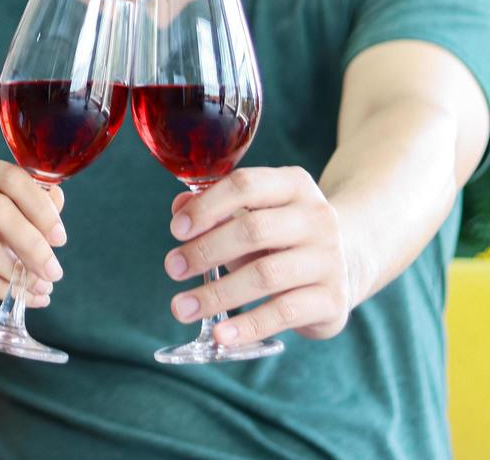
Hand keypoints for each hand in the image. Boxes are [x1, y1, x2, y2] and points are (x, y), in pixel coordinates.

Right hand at [0, 151, 65, 300]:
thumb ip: (30, 198)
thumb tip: (57, 201)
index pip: (10, 177)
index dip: (40, 207)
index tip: (59, 237)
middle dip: (33, 244)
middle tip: (54, 270)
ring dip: (19, 272)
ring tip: (41, 286)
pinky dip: (4, 288)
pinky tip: (23, 295)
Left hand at [164, 166, 355, 343]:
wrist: (346, 263)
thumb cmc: (281, 234)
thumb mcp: (251, 213)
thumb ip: (214, 210)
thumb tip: (179, 210)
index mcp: (293, 184)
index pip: (244, 186)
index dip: (206, 207)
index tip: (176, 230)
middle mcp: (317, 218)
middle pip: (253, 230)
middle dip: (205, 250)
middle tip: (172, 268)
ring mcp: (329, 259)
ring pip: (265, 275)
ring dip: (217, 294)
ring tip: (181, 307)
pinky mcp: (333, 299)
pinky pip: (284, 313)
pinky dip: (248, 325)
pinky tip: (220, 335)